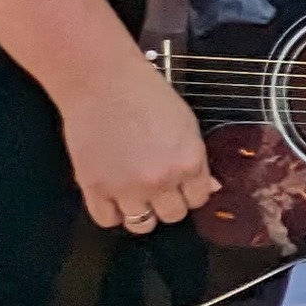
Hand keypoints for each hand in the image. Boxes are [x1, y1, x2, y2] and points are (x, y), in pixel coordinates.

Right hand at [59, 65, 212, 234]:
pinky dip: (111, 212)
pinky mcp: (95, 188)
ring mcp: (127, 187)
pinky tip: (113, 196)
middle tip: (156, 186)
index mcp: (188, 162)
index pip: (198, 200)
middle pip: (173, 215)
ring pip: (142, 224)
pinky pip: (107, 220)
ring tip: (133, 192)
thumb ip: (198, 160)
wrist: (102, 81)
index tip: (180, 184)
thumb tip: (210, 187)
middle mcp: (161, 180)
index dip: (189, 192)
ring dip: (140, 211)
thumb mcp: (186, 123)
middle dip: (167, 202)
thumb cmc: (144, 94)